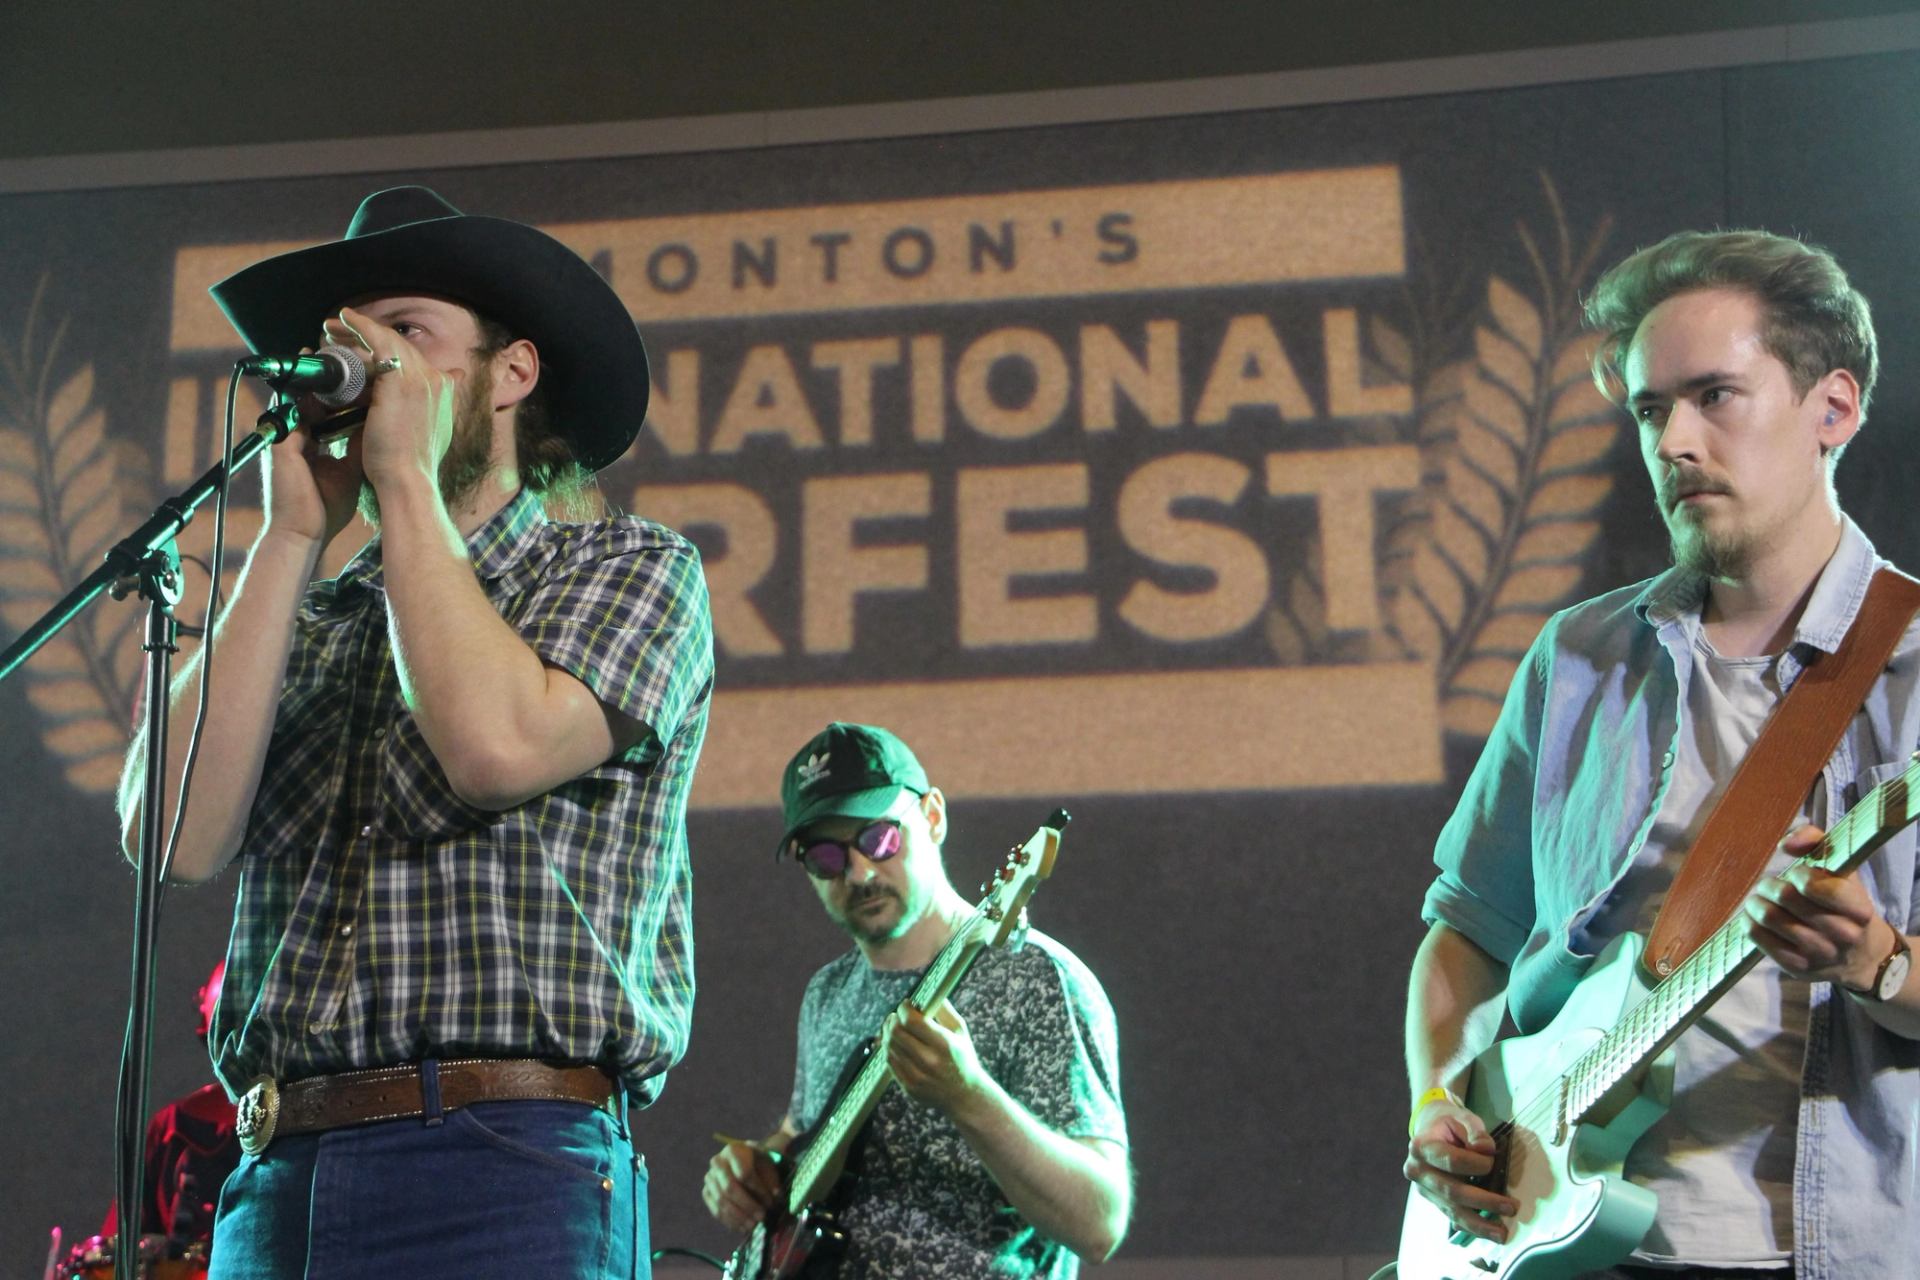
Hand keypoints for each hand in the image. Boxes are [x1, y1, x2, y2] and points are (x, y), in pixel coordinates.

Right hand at [260, 359, 363, 548]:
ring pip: (296, 397)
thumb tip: (378, 421)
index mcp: (308, 441)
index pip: (321, 406)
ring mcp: (284, 438)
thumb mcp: (348, 468)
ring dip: (312, 378)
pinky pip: (291, 412)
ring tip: (329, 356)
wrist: (304, 534)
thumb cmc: (325, 508)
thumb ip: (358, 443)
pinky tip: (323, 383)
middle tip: (345, 355)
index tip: (359, 375)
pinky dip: (306, 397)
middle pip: (307, 395)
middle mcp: (293, 435)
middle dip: (325, 376)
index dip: (338, 389)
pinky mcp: (280, 445)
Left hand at [323, 306, 459, 494]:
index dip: (389, 352)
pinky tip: (345, 319)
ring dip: (360, 329)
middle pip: (400, 348)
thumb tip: (423, 409)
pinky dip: (362, 326)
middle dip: (369, 337)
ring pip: (388, 341)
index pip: (415, 363)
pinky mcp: (401, 379)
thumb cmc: (408, 468)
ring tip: (335, 326)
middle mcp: (437, 381)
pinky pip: (379, 341)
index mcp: (443, 395)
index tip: (366, 349)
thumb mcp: (422, 440)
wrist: (407, 481)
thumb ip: (424, 417)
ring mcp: (422, 378)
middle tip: (342, 331)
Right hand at [701, 1139, 781, 1235]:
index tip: (771, 1201)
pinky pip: (715, 1210)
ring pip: (721, 1201)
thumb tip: (776, 1197)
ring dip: (738, 1217)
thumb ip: (772, 1180)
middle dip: (747, 1205)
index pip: (744, 1172)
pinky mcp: (707, 1193)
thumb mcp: (768, 1166)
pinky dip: (730, 1222)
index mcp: (733, 1151)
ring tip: (753, 1226)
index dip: (758, 1189)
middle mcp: (717, 1162)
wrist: (744, 1163)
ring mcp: (709, 1178)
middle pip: (729, 1187)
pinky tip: (742, 1229)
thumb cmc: (759, 1164)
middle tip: (762, 1216)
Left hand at [886, 1001, 985, 1115]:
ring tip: (893, 1028)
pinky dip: (888, 1050)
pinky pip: (889, 1063)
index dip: (904, 1008)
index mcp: (943, 1044)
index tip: (906, 1004)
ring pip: (889, 1047)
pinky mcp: (909, 1087)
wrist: (965, 1096)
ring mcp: (917, 1076)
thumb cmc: (963, 1058)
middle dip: (893, 1020)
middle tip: (896, 1015)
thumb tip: (929, 991)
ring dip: (887, 1033)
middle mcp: (929, 1061)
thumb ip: (944, 1010)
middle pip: (896, 1033)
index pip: (912, 1021)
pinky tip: (894, 1044)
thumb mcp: (960, 1032)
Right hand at [1403, 1099, 1518, 1243]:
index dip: (1476, 1165)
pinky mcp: (1433, 1201)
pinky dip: (1472, 1227)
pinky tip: (1488, 1233)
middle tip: (1511, 1207)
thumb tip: (1486, 1152)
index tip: (1492, 1161)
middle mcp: (1417, 1170)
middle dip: (1484, 1202)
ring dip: (1479, 1224)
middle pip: (1452, 1191)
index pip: (1451, 1161)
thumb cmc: (1449, 1124)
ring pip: (1452, 1210)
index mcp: (1421, 1146)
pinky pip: (1453, 1217)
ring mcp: (1424, 1189)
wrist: (1431, 1129)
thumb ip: (1476, 1132)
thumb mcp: (1463, 1119)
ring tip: (1502, 1233)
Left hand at [1746, 825, 1887, 989]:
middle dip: (1770, 886)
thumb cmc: (1844, 903)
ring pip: (1769, 918)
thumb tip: (1786, 844)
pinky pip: (1758, 939)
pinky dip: (1749, 922)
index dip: (1798, 874)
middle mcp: (1843, 935)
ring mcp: (1820, 954)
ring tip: (1760, 900)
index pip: (1814, 885)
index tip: (1797, 875)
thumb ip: (1816, 841)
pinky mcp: (1798, 968)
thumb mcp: (1842, 869)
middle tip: (1770, 886)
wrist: (1862, 956)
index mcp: (1858, 909)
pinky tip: (1755, 917)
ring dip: (1756, 903)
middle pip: (1786, 898)